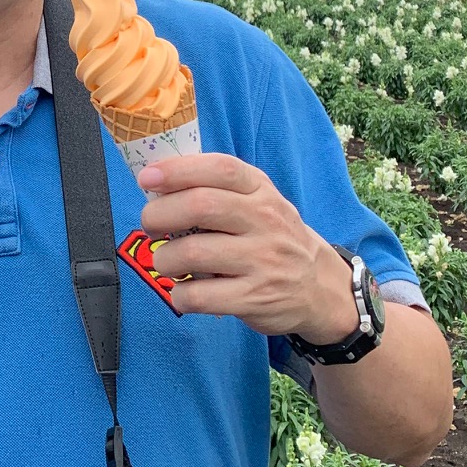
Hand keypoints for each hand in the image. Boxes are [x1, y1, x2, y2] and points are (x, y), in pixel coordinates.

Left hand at [138, 153, 358, 344]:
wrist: (319, 287)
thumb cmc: (271, 238)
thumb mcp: (258, 202)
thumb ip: (217, 190)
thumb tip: (157, 185)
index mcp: (261, 190)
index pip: (220, 169)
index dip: (178, 170)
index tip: (147, 178)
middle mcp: (265, 221)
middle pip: (201, 206)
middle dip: (159, 215)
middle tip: (150, 226)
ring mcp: (263, 261)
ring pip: (193, 252)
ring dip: (164, 259)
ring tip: (166, 262)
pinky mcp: (255, 298)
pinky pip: (200, 296)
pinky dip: (180, 295)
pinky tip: (184, 291)